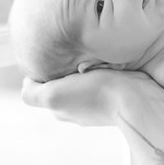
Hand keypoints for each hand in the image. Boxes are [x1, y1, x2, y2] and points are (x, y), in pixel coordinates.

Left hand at [21, 68, 152, 126]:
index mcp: (59, 108)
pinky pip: (102, 78)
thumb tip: (27, 83)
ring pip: (81, 79)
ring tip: (91, 58)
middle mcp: (76, 109)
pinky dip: (101, 70)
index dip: (45, 70)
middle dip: (64, 68)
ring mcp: (96, 104)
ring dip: (84, 68)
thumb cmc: (96, 95)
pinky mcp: (115, 95)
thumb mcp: (53, 95)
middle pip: (62, 81)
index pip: (43, 85)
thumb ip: (33, 93)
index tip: (53, 58)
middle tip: (74, 55)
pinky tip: (107, 65)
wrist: (136, 100)